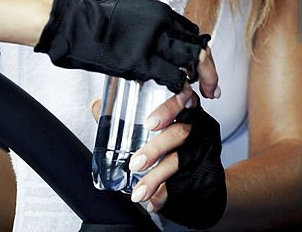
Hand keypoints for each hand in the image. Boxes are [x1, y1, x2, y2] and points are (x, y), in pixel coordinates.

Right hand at [34, 0, 211, 92]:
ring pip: (192, 61)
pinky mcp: (142, 61)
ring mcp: (153, 42)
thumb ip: (147, 22)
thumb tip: (155, 33)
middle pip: (198, 46)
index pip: (191, 32)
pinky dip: (182, 88)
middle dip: (210, 69)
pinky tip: (183, 96)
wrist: (73, 24)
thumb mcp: (129, 10)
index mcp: (160, 11)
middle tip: (213, 88)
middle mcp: (162, 23)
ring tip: (205, 94)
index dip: (199, 51)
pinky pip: (173, 77)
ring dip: (203, 80)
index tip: (202, 65)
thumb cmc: (94, 18)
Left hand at [126, 92, 226, 229]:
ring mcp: (202, 149)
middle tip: (135, 163)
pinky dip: (166, 194)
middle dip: (156, 149)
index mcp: (186, 109)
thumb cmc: (175, 141)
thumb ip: (127, 117)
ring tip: (139, 193)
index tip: (150, 123)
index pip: (182, 100)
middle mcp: (198, 127)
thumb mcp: (157, 125)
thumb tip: (97, 106)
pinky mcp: (204, 171)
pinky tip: (153, 202)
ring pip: (180, 161)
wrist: (205, 173)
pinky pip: (185, 183)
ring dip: (157, 177)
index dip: (168, 109)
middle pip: (180, 133)